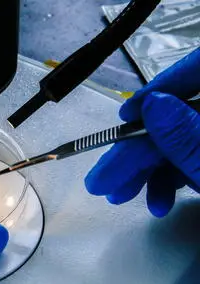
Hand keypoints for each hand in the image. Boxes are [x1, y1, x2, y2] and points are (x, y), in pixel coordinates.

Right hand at [85, 48, 199, 216]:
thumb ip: (186, 139)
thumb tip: (153, 105)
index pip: (193, 73)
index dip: (155, 92)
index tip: (125, 114)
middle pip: (176, 117)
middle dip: (138, 150)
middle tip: (104, 177)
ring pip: (179, 141)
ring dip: (147, 170)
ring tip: (122, 195)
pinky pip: (191, 158)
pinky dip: (172, 178)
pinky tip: (159, 199)